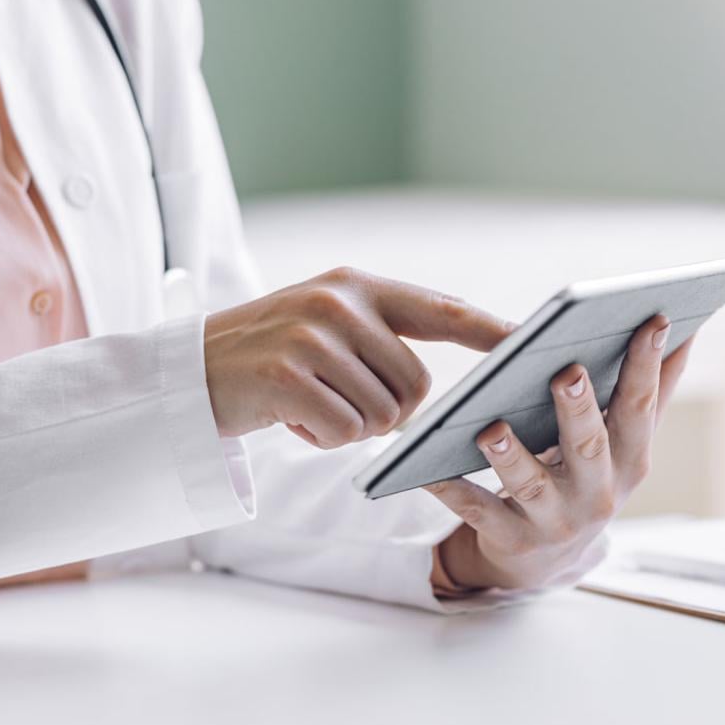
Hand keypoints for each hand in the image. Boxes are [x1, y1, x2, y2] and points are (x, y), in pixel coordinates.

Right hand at [204, 267, 511, 447]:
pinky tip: (290, 418)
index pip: (441, 310)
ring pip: (384, 416)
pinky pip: (346, 433)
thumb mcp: (321, 325)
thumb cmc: (266, 356)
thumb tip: (434, 391)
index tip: (536, 344)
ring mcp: (312, 337)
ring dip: (350, 427)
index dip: (492, 331)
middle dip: (387, 411)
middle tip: (336, 401)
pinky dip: (323, 438)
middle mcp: (338, 303)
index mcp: (356, 286)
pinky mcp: (288, 376)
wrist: (187, 372)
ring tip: (306, 404)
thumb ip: (378, 338)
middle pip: (416, 386)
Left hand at [428, 315, 693, 590]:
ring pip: (531, 484)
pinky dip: (450, 490)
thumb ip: (652, 389)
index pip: (640, 405)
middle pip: (588, 445)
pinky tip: (425, 467)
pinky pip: (476, 510)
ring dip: (510, 455)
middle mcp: (598, 491)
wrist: (544, 559)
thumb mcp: (624, 444)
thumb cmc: (584, 479)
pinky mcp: (510, 538)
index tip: (651, 320)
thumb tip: (687, 328)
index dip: (646, 364)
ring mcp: (555, 520)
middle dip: (577, 409)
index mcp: (629, 458)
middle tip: (564, 371)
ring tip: (489, 426)